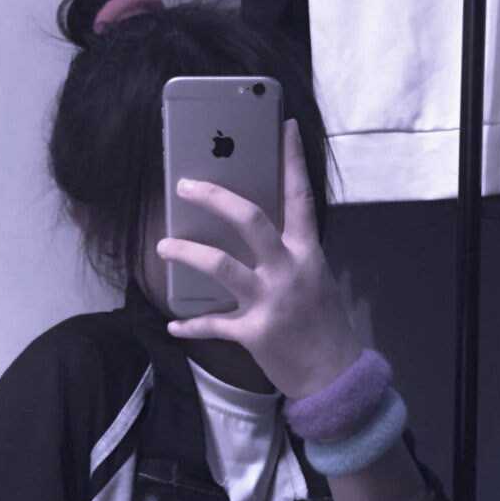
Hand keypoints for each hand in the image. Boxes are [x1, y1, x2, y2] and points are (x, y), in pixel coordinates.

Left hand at [155, 117, 362, 398]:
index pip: (300, 197)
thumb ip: (289, 254)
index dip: (292, 160)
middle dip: (216, 198)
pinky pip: (214, 324)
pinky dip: (191, 324)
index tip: (283, 126)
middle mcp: (289, 270)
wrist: (335, 374)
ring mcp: (270, 301)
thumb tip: (255, 232)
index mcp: (307, 253)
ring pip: (221, 266)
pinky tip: (174, 325)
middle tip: (186, 185)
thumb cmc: (324, 321)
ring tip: (164, 245)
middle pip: (250, 221)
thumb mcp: (315, 278)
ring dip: (187, 253)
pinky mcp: (253, 332)